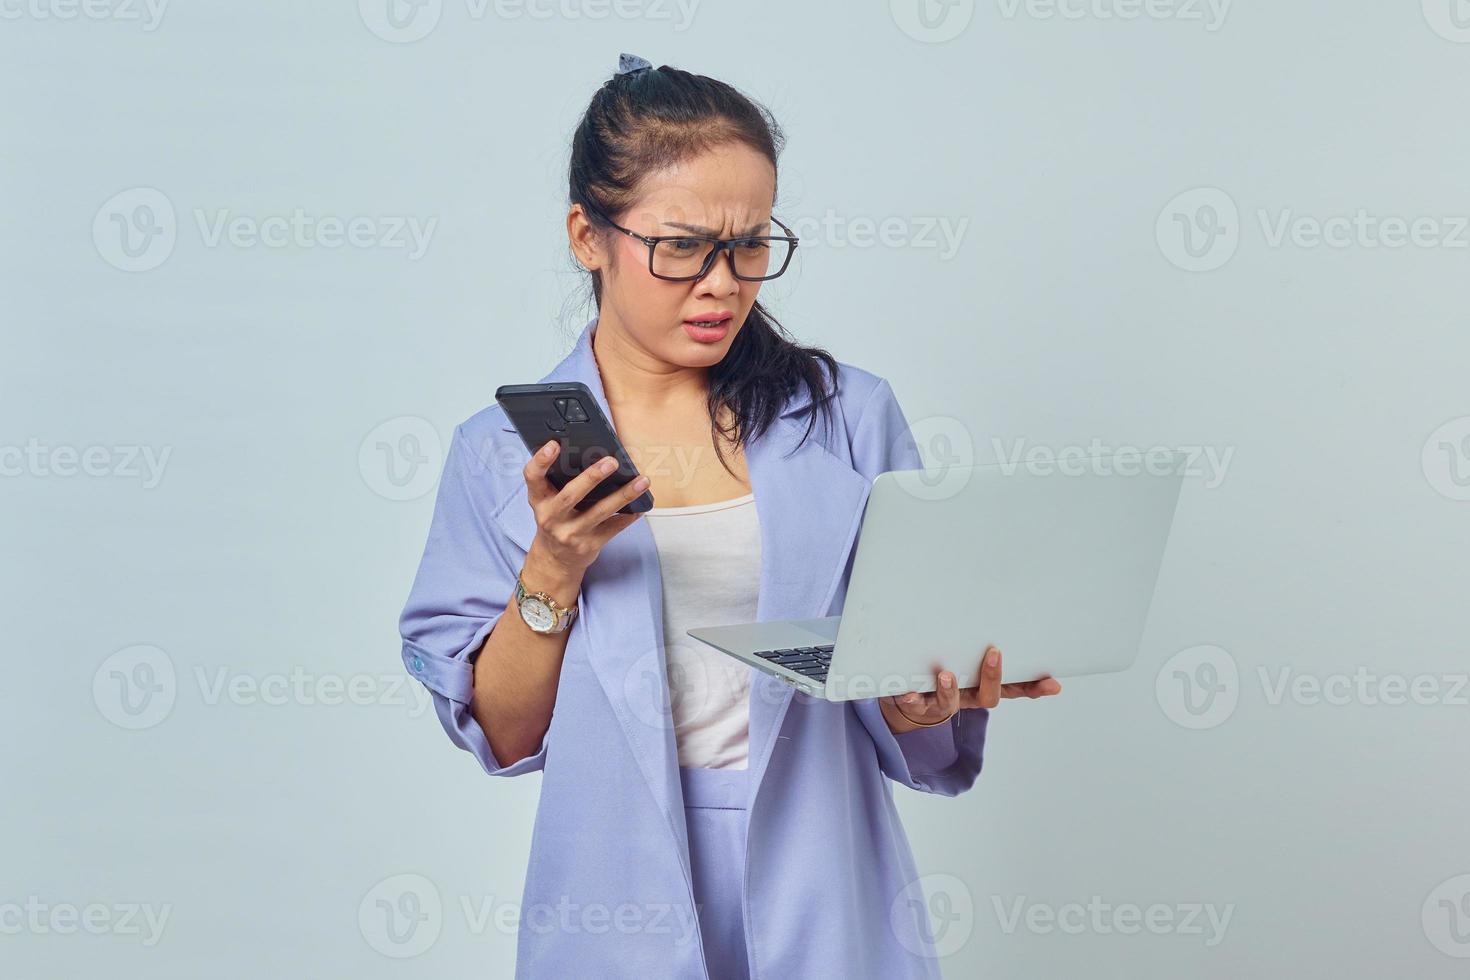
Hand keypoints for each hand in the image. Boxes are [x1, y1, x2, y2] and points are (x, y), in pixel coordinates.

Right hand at [524, 439, 649, 577]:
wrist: (556, 558)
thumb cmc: (557, 518)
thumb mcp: (548, 500)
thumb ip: (561, 480)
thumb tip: (594, 453)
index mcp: (539, 499)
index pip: (532, 476)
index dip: (541, 460)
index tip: (554, 444)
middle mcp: (550, 517)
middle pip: (571, 494)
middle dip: (592, 477)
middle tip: (612, 461)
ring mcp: (570, 533)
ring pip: (599, 511)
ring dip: (623, 495)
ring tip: (642, 481)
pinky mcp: (589, 545)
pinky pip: (613, 527)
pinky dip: (629, 515)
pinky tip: (642, 504)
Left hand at [879, 645, 1061, 733]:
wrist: (909, 696)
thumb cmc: (944, 667)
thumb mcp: (966, 654)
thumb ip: (978, 639)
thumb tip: (997, 602)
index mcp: (983, 685)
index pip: (1015, 689)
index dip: (1034, 688)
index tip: (1053, 684)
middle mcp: (967, 696)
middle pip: (989, 697)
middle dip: (993, 677)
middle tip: (995, 654)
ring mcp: (944, 703)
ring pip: (952, 704)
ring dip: (950, 690)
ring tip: (946, 675)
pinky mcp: (920, 705)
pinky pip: (917, 705)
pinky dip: (914, 699)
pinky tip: (909, 692)